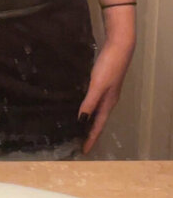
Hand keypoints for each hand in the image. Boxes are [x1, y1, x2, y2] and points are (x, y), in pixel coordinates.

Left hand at [77, 39, 133, 153]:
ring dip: (88, 121)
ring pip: (96, 111)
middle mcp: (109, 100)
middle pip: (98, 121)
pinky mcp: (104, 82)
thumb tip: (81, 121)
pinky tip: (81, 105)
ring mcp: (107, 91)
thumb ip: (89, 102)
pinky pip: (95, 100)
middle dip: (90, 132)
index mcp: (108, 103)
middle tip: (79, 142)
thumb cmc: (109, 65)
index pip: (98, 126)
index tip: (84, 151)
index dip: (91, 138)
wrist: (120, 46)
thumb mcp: (97, 85)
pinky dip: (88, 107)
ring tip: (78, 128)